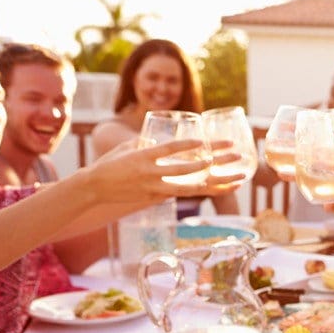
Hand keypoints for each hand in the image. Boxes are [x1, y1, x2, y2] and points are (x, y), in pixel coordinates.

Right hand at [80, 139, 244, 204]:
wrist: (95, 187)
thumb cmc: (111, 162)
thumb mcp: (128, 146)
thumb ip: (148, 141)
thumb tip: (161, 134)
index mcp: (144, 157)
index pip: (172, 149)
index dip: (191, 145)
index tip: (207, 142)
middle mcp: (152, 174)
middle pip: (191, 169)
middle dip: (217, 161)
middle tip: (236, 154)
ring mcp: (156, 188)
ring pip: (193, 188)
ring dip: (218, 182)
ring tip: (238, 177)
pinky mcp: (157, 198)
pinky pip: (184, 193)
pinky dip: (204, 190)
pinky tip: (221, 187)